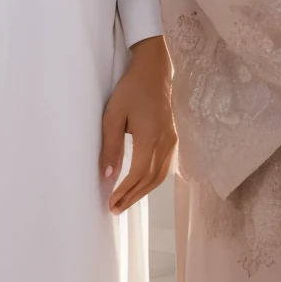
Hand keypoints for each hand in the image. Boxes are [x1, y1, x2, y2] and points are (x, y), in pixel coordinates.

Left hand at [102, 35, 175, 213]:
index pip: (137, 174)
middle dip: (132, 197)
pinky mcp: (173, 138)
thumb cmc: (131, 90)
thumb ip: (111, 146)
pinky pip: (165, 167)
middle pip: (150, 180)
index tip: (111, 203)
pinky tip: (142, 185)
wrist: (153, 72)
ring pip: (159, 176)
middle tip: (115, 209)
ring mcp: (172, 141)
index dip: (124, 192)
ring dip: (142, 192)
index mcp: (149, 138)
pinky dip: (152, 181)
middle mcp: (165, 143)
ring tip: (126, 202)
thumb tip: (107, 175)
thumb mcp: (113, 115)